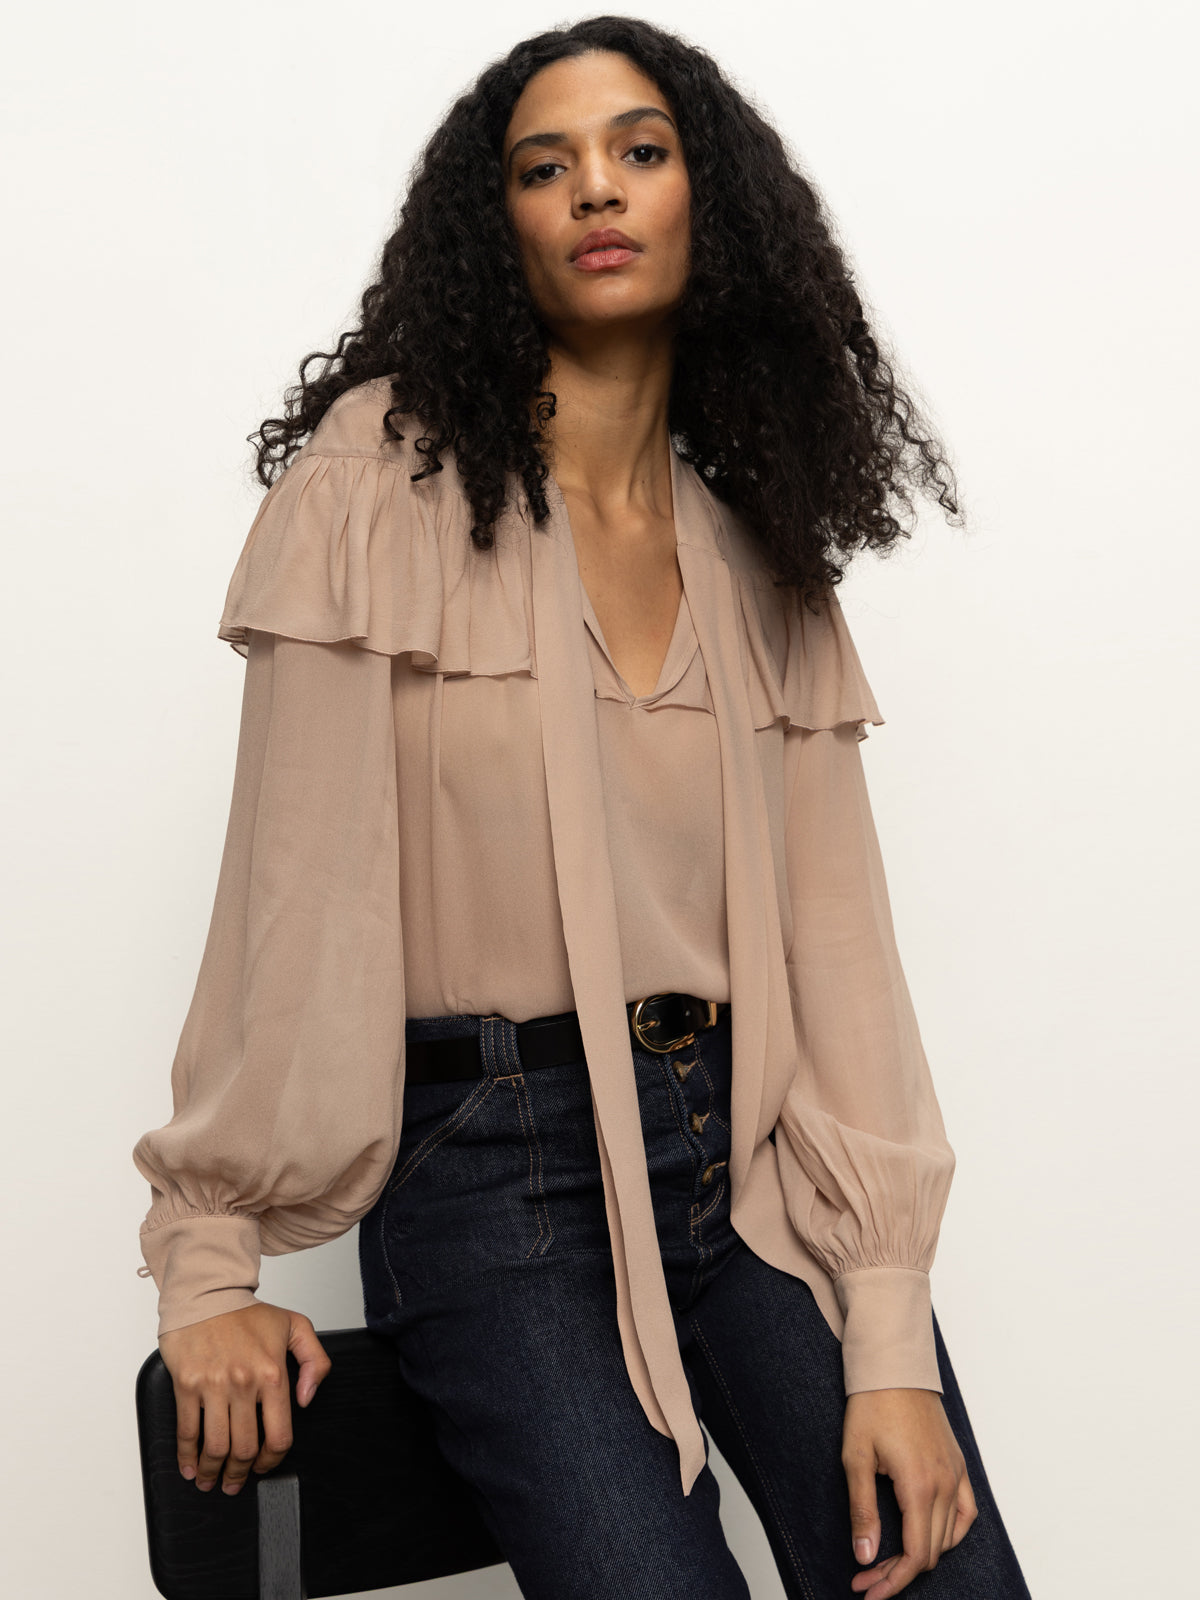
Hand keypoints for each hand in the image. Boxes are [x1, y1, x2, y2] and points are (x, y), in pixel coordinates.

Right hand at [157, 1301, 331, 1495]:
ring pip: (215, 1446)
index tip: (263, 1466)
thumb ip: (316, 1360)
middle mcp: (244, 1383)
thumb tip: (307, 1399)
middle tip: (234, 1484)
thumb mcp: (295, 1326)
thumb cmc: (247, 1313)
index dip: (272, 1460)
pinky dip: (187, 1456)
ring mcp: (213, 1386)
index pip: (278, 1435)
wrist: (207, 1294)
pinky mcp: (187, 1385)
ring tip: (211, 1481)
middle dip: (239, 1474)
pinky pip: (187, 1430)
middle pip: (244, 1448)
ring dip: (213, 1472)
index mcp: (273, 1374)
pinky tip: (190, 1467)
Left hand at [842, 1387, 977, 1597]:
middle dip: (898, 1574)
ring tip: (889, 1560)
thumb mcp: (856, 1458)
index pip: (915, 1555)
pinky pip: (966, 1514)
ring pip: (948, 1537)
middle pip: (930, 1552)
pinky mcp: (959, 1465)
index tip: (867, 1590)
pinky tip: (931, 1537)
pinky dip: (951, 1533)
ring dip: (921, 1554)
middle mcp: (945, 1485)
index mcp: (919, 1486)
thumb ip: (862, 1511)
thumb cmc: (871, 1406)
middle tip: (867, 1578)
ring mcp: (956, 1474)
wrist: (894, 1368)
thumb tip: (865, 1556)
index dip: (892, 1581)